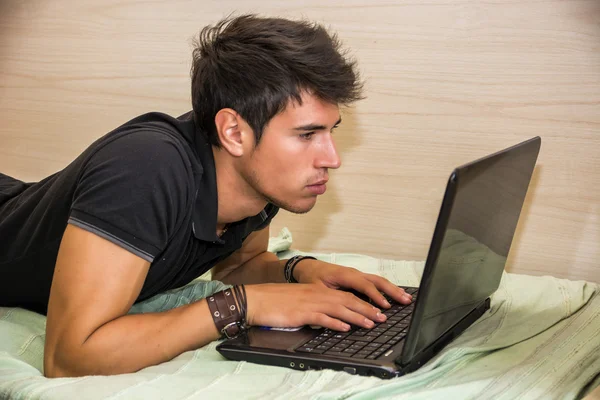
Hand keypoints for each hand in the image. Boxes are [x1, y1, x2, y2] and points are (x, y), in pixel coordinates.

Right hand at [244, 283, 387, 330]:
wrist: (256, 299)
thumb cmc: (276, 301)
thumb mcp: (300, 301)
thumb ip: (316, 306)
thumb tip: (329, 316)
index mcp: (317, 290)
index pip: (345, 296)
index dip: (363, 302)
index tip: (376, 310)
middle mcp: (317, 294)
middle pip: (347, 300)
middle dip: (367, 308)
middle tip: (382, 317)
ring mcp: (310, 303)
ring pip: (340, 308)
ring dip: (357, 316)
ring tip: (371, 323)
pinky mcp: (302, 313)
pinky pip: (323, 318)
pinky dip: (336, 323)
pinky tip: (346, 328)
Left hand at [293, 259, 412, 309]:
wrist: (307, 268)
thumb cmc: (311, 278)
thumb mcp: (316, 289)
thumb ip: (328, 299)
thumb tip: (337, 313)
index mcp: (344, 275)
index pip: (364, 286)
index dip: (375, 296)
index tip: (385, 306)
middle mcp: (354, 273)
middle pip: (377, 281)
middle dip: (392, 291)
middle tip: (405, 300)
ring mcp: (357, 274)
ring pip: (379, 280)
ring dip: (393, 289)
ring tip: (406, 298)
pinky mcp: (358, 278)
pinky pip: (375, 282)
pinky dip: (387, 288)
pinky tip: (395, 295)